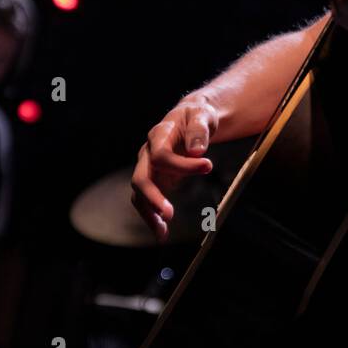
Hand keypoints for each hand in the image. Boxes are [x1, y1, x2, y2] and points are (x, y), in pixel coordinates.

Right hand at [131, 93, 216, 241]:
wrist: (191, 118)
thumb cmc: (198, 116)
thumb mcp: (203, 115)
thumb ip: (199, 130)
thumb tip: (196, 150)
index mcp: (159, 134)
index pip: (161, 154)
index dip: (182, 164)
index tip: (208, 166)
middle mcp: (148, 152)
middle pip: (141, 177)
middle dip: (153, 197)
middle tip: (169, 214)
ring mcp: (148, 167)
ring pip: (139, 194)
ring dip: (149, 213)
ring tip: (162, 232)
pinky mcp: (155, 179)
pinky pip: (147, 200)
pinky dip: (153, 217)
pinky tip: (162, 233)